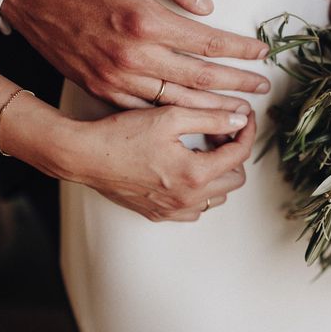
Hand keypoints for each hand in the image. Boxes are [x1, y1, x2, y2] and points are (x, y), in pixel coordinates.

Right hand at [1, 0, 269, 110]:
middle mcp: (134, 56)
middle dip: (237, 84)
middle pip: (200, 78)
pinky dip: (175, 115)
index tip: (261, 53)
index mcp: (145, 21)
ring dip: (213, 107)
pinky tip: (195, 117)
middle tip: (261, 88)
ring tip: (240, 111)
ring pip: (177, 100)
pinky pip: (147, 108)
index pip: (208, 42)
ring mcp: (117, 77)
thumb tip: (208, 7)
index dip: (240, 50)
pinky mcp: (102, 88)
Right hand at [3, 97, 255, 221]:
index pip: (240, 154)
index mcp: (196, 174)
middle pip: (235, 179)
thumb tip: (239, 120)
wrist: (84, 156)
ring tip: (200, 152)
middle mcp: (188, 198)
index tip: (243, 119)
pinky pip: (195, 209)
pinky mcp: (159, 215)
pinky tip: (184, 171)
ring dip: (218, 174)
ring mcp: (174, 210)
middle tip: (215, 135)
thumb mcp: (170, 117)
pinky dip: (199, 191)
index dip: (246, 132)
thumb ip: (210, 117)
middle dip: (233, 154)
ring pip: (218, 196)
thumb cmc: (122, 135)